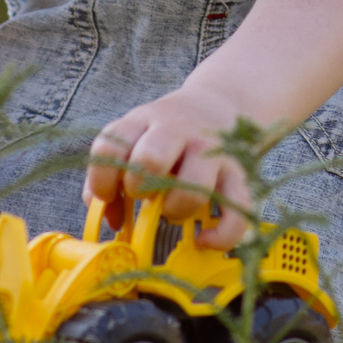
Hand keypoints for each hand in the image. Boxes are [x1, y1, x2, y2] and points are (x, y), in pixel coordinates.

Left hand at [83, 82, 253, 248]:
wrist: (220, 102)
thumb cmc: (169, 132)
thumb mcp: (135, 135)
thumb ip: (113, 172)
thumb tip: (107, 215)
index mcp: (144, 121)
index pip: (111, 145)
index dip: (103, 178)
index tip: (110, 195)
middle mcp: (178, 130)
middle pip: (150, 159)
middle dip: (139, 188)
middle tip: (143, 195)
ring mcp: (211, 150)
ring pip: (193, 187)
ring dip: (176, 209)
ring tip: (172, 209)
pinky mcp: (239, 172)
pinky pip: (237, 210)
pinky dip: (220, 236)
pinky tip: (204, 240)